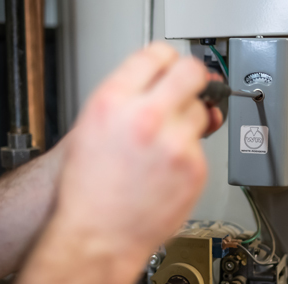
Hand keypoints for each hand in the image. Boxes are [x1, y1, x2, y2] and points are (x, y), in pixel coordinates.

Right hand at [44, 43, 218, 278]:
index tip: (170, 64)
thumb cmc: (87, 189)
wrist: (97, 234)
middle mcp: (146, 116)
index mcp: (113, 101)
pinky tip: (166, 168)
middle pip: (190, 70)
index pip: (155, 53)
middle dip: (191, 76)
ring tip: (165, 141)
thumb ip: (124, 99)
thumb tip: (154, 82)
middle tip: (188, 86)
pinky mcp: (194, 167)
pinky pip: (200, 146)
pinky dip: (188, 153)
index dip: (164, 58)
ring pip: (200, 110)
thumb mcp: (88, 128)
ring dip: (188, 119)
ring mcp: (174, 142)